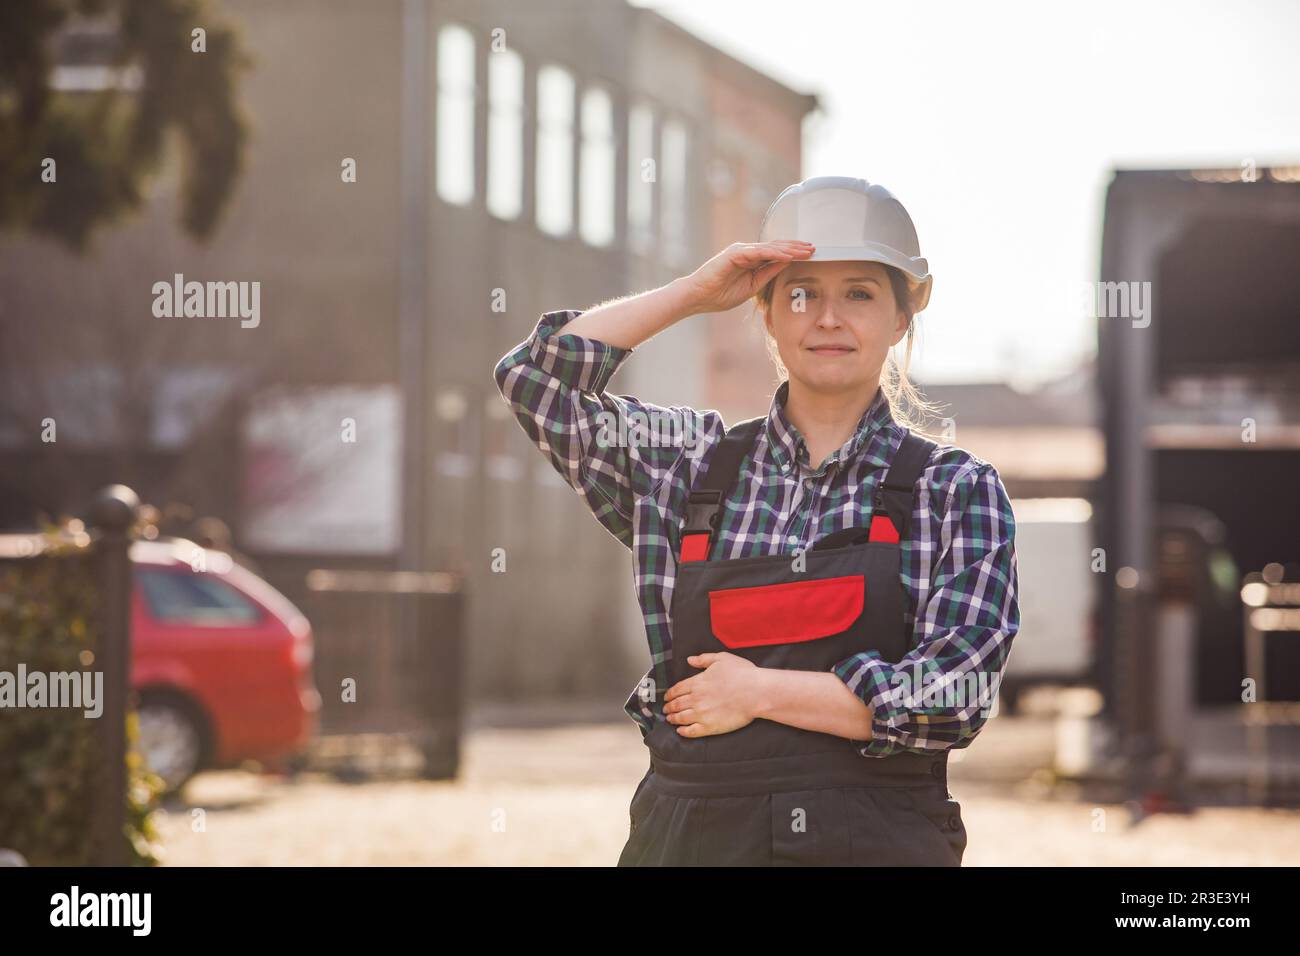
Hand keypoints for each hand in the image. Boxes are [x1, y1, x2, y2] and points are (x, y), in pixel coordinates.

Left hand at [664, 652, 763, 736]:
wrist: (755, 693)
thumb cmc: (742, 674)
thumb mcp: (721, 658)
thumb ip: (703, 659)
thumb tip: (690, 660)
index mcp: (697, 682)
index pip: (677, 689)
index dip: (670, 694)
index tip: (667, 697)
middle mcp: (696, 698)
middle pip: (677, 704)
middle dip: (669, 707)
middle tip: (666, 710)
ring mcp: (702, 714)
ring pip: (681, 718)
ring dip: (673, 719)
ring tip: (670, 719)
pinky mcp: (710, 727)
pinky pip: (692, 731)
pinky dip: (684, 731)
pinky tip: (680, 731)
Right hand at [681, 240, 814, 314]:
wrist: (698, 297)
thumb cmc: (720, 295)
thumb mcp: (752, 286)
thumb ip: (768, 273)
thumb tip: (787, 263)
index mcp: (751, 260)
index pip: (776, 253)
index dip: (794, 253)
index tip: (811, 255)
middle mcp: (747, 251)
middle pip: (777, 247)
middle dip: (796, 248)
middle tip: (816, 248)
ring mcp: (741, 251)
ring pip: (770, 247)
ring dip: (790, 249)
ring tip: (806, 250)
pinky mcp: (735, 254)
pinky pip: (759, 252)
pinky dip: (774, 253)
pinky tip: (788, 255)